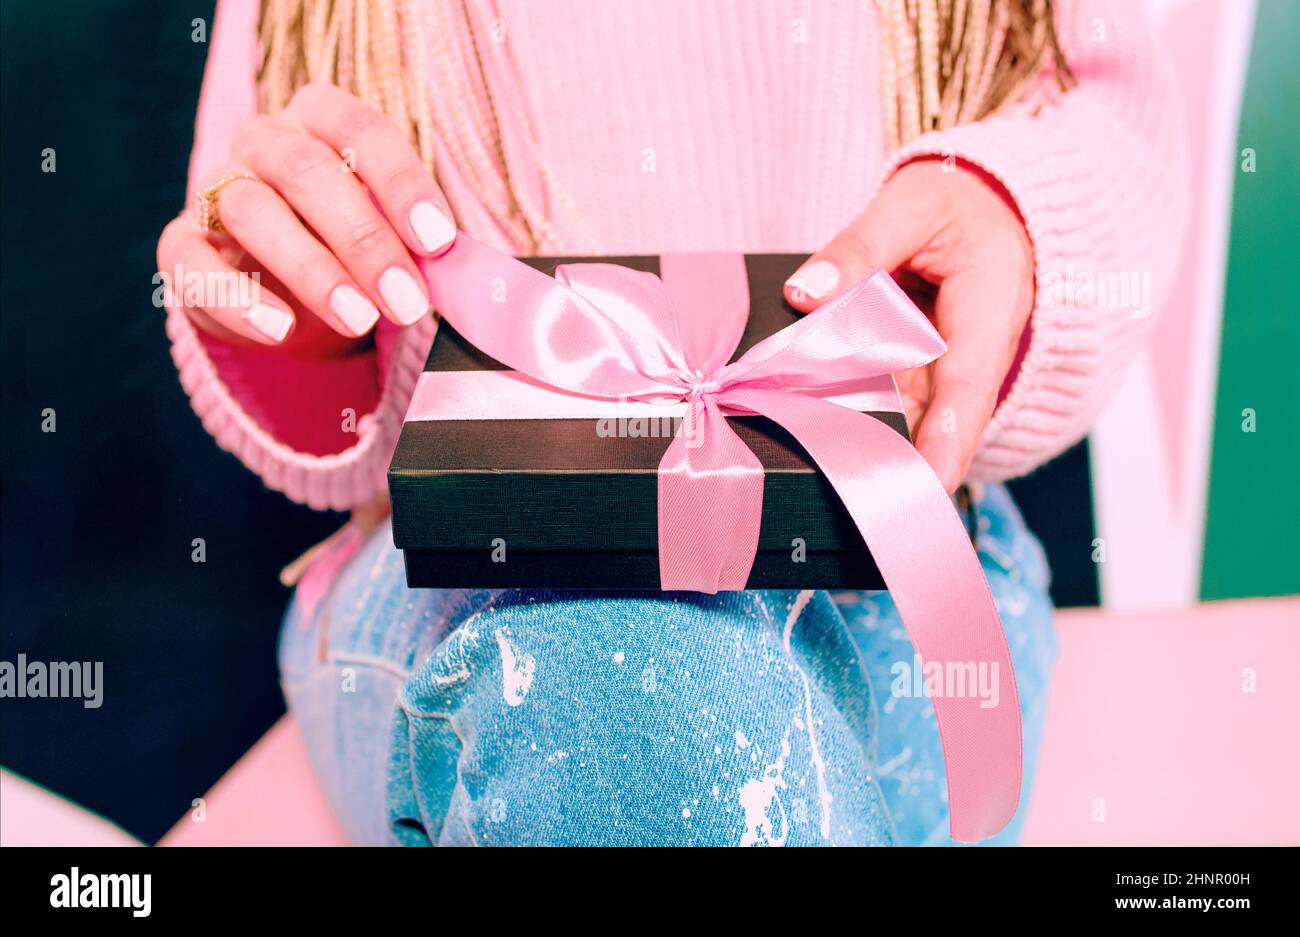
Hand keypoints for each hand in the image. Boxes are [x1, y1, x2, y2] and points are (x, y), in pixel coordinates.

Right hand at [157, 82, 455, 354]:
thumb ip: (424, 250)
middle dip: (364, 239)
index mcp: (324, 121)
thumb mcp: (396, 242)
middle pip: (307, 169)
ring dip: (312, 269)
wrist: (286, 293)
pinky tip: (281, 329)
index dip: (402, 184)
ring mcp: (218, 189)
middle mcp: (266, 142)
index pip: (362, 130)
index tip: (439, 242)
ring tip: (359, 319)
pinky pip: (193, 262)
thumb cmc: (354, 251)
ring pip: (252, 209)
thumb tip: (474, 280)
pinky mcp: (183, 244)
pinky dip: (237, 298)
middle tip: (408, 301)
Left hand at [784, 159, 1033, 492]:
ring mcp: (941, 368)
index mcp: (989, 313)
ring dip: (859, 439)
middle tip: (844, 492)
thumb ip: (858, 248)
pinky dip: (846, 409)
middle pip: (928, 420)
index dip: (947, 444)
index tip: (927, 487)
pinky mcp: (915, 368)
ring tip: (812, 468)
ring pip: (899, 414)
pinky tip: (802, 425)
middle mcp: (970, 354)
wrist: (989, 207)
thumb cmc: (961, 204)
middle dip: (889, 460)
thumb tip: (805, 293)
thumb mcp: (911, 206)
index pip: (968, 392)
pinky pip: (881, 395)